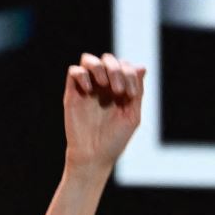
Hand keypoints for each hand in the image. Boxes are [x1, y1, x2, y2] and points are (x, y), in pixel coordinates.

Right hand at [64, 52, 145, 175]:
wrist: (94, 156)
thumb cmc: (115, 140)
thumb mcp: (132, 116)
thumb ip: (137, 92)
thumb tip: (142, 66)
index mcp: (120, 90)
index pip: (125, 66)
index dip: (129, 73)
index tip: (130, 95)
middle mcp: (103, 86)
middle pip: (108, 59)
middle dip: (115, 69)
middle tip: (118, 90)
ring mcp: (88, 88)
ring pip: (89, 59)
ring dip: (99, 67)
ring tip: (104, 84)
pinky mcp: (73, 93)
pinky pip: (74, 71)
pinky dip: (82, 75)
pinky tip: (88, 90)